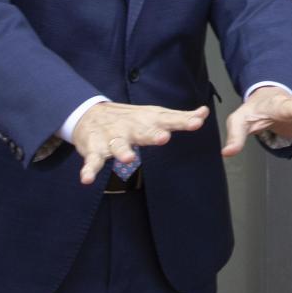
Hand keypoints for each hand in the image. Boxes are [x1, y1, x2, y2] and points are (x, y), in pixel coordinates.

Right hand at [71, 101, 208, 184]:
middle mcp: (131, 128)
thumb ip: (179, 118)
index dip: (183, 121)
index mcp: (147, 121)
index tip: (198, 122)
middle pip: (143, 132)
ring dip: (123, 152)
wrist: (90, 113)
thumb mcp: (155, 115)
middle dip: (153, 135)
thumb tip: (204, 113)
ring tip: (128, 159)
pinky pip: (92, 162)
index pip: (169, 120)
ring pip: (118, 145)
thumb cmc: (130, 118)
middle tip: (164, 137)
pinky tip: (87, 180)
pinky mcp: (95, 149)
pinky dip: (89, 170)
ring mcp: (112, 138)